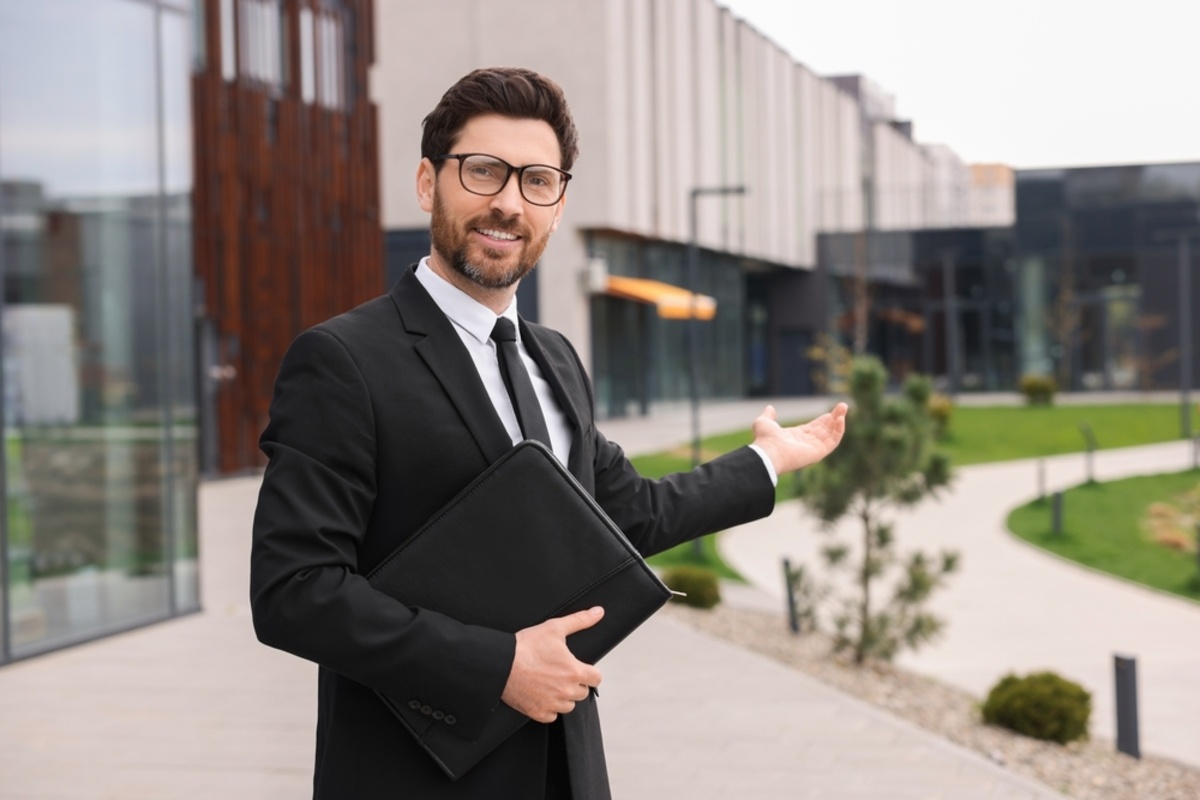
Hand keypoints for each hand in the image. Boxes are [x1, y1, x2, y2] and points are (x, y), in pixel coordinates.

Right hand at [501, 607, 604, 722]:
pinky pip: (552, 716)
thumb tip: (598, 612)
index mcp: (573, 671)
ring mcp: (552, 704)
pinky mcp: (538, 713)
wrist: (501, 663)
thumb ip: (580, 620)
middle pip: (583, 692)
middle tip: (560, 672)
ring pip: (568, 705)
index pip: (596, 679)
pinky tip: (541, 694)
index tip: (580, 668)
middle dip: (575, 683)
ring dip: (563, 697)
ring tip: (550, 683)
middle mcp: (566, 691)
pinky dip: (549, 707)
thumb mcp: (554, 628)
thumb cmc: (526, 646)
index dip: (589, 672)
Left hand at [752, 403, 847, 475]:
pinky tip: (841, 419)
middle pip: (825, 430)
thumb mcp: (764, 422)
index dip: (824, 420)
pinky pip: (833, 441)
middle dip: (835, 418)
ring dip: (839, 421)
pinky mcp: (819, 452)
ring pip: (831, 434)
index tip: (833, 411)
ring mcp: (813, 448)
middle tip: (843, 406)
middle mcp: (806, 443)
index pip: (814, 428)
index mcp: (796, 437)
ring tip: (844, 407)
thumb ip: (768, 415)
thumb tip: (770, 408)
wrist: (768, 452)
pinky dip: (839, 430)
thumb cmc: (765, 439)